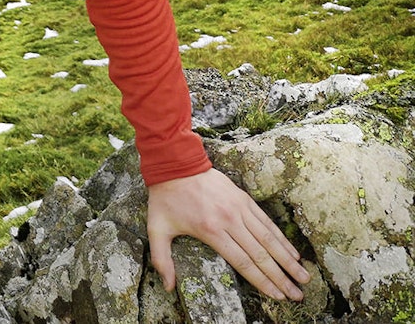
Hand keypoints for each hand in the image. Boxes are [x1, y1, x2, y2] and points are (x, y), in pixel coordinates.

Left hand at [147, 167, 310, 299]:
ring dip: (288, 260)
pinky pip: (267, 223)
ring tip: (303, 277)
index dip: (262, 281)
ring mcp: (239, 209)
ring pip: (269, 239)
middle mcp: (229, 221)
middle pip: (261, 254)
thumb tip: (169, 287)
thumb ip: (162, 259)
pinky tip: (293, 253)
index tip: (278, 296)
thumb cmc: (165, 199)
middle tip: (298, 294)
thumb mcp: (156, 229)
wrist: (175, 163)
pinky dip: (282, 239)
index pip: (243, 262)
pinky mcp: (244, 199)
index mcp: (211, 231)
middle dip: (281, 277)